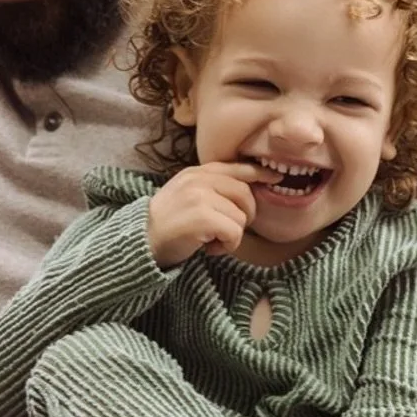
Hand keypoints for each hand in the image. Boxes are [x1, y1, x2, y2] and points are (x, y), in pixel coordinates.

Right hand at [146, 162, 266, 266]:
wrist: (141, 241)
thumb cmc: (167, 223)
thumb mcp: (187, 195)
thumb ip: (211, 188)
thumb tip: (248, 190)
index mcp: (196, 173)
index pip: (236, 168)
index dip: (259, 173)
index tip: (275, 178)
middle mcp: (198, 180)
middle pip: (245, 193)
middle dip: (245, 215)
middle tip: (227, 230)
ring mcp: (200, 197)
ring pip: (241, 216)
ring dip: (231, 234)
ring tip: (211, 240)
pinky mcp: (202, 217)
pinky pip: (234, 232)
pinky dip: (227, 245)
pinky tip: (209, 248)